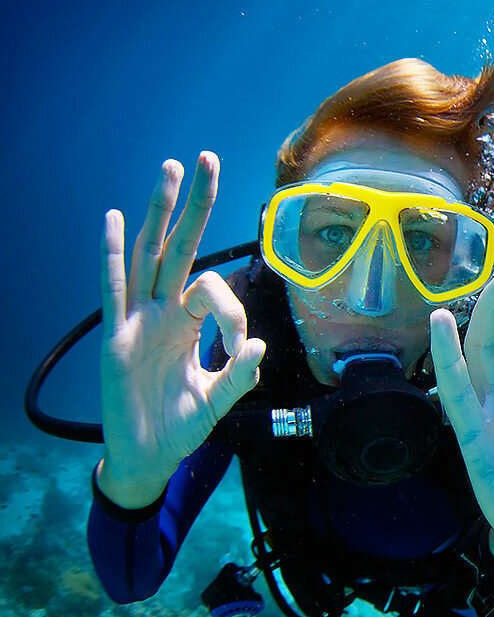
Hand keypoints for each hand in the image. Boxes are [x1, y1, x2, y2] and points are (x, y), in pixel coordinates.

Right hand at [98, 153, 264, 507]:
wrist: (148, 457)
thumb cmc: (181, 426)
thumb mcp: (219, 399)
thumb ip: (238, 374)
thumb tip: (257, 344)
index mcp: (189, 322)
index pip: (212, 290)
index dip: (231, 310)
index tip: (238, 345)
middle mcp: (162, 312)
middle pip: (179, 246)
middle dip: (195, 205)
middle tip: (207, 159)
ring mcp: (137, 321)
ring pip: (147, 255)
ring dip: (158, 214)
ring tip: (169, 171)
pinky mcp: (115, 338)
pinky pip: (113, 290)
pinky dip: (113, 256)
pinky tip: (114, 220)